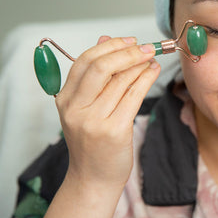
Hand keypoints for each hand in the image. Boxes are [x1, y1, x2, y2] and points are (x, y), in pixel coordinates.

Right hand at [55, 35, 159, 189]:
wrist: (93, 178)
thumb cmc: (92, 141)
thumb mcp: (85, 107)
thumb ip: (94, 74)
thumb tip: (104, 39)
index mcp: (65, 99)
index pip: (84, 61)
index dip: (109, 46)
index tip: (129, 40)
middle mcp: (75, 108)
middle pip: (101, 67)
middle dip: (127, 52)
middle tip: (146, 47)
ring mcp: (93, 121)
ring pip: (121, 81)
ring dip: (141, 65)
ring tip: (152, 59)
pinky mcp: (114, 131)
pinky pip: (133, 96)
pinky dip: (145, 80)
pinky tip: (152, 72)